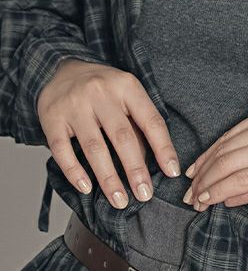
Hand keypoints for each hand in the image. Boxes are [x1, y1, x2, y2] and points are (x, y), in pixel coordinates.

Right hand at [37, 58, 181, 207]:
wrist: (61, 70)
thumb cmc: (103, 88)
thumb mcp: (126, 93)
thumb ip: (138, 121)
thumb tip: (151, 161)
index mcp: (127, 86)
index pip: (151, 120)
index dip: (163, 148)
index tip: (172, 172)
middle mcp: (102, 94)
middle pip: (123, 137)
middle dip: (136, 170)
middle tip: (145, 194)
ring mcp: (75, 106)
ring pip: (95, 148)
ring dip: (109, 179)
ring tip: (120, 200)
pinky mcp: (52, 119)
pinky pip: (63, 150)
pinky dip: (75, 172)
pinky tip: (86, 188)